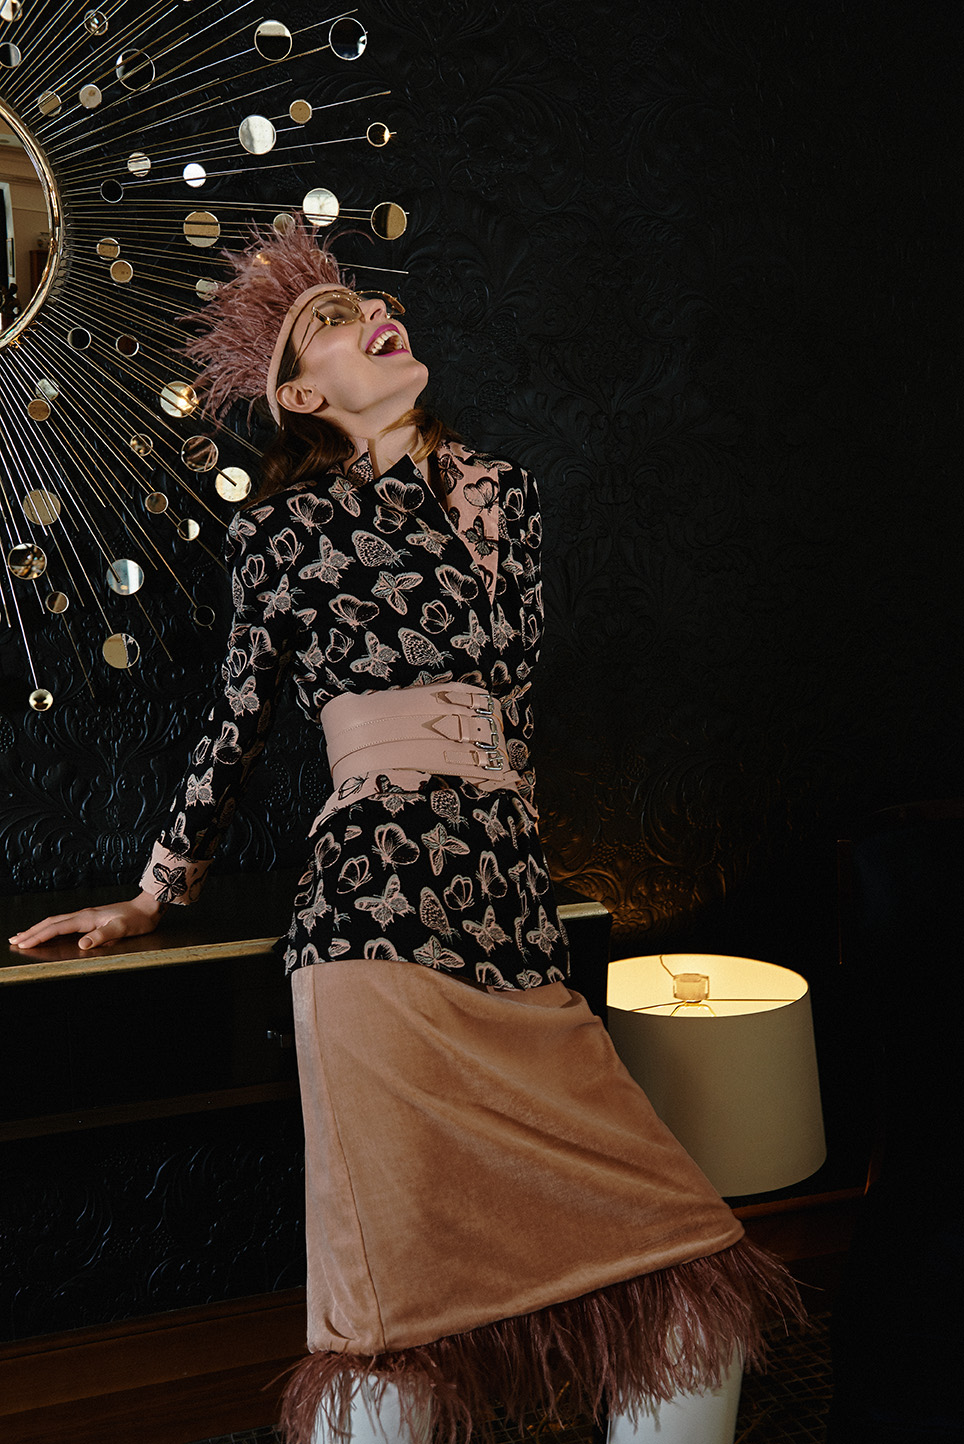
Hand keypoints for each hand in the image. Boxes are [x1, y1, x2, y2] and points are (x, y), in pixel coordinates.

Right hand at [8, 892, 167, 951]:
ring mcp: (86, 915)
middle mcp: (83, 915)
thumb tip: (81, 944)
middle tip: (14, 940)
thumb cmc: (137, 919)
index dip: (39, 936)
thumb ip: (102, 936)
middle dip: (32, 932)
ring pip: (56, 922)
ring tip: (23, 935)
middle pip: (51, 923)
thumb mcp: (122, 930)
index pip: (56, 928)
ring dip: (38, 929)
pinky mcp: (90, 918)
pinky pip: (64, 923)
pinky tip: (49, 931)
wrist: (148, 907)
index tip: (23, 943)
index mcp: (86, 918)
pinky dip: (51, 928)